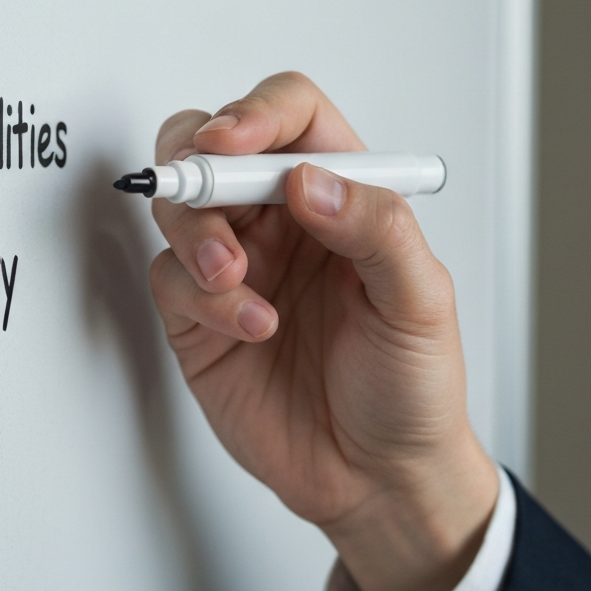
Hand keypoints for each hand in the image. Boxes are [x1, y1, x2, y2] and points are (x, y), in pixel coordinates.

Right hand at [149, 72, 497, 590]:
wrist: (373, 477)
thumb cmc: (409, 386)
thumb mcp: (419, 302)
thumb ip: (375, 227)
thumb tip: (309, 179)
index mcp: (341, 195)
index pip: (289, 117)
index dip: (255, 114)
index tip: (234, 142)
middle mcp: (281, 221)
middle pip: (211, 147)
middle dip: (197, 165)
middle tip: (205, 193)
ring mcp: (235, 266)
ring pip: (179, 209)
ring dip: (196, 234)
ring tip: (234, 280)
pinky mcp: (197, 317)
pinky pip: (170, 280)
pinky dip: (199, 298)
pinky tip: (249, 327)